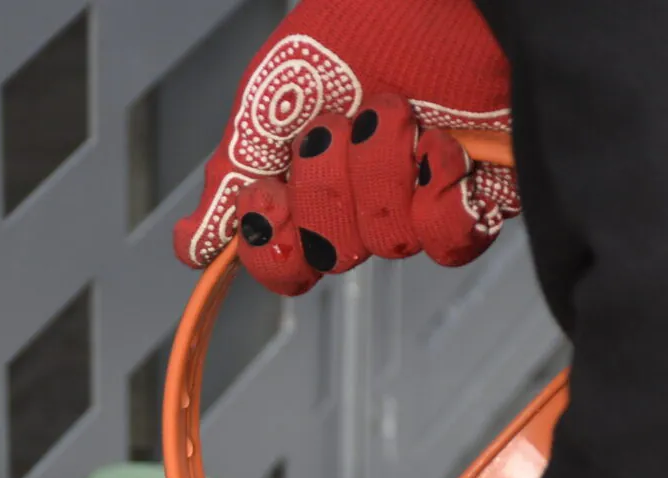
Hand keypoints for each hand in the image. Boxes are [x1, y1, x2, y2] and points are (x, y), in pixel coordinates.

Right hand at [173, 0, 519, 295]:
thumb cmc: (364, 22)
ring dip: (383, 168)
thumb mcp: (274, 92)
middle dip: (329, 186)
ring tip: (396, 109)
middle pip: (329, 256)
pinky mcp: (478, 197)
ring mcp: (420, 201)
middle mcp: (363, 201)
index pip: (281, 264)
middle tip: (338, 125)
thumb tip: (189, 245)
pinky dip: (438, 191)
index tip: (266, 197)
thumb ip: (234, 171)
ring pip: (388, 243)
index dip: (271, 246)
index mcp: (309, 183)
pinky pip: (447, 242)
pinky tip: (439, 142)